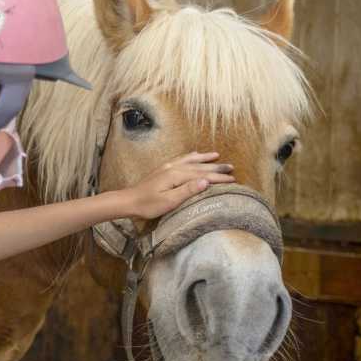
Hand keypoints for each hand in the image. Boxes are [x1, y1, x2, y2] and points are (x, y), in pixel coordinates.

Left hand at [120, 152, 234, 219]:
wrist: (128, 201)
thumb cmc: (148, 205)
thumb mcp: (169, 201)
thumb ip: (188, 190)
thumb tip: (206, 181)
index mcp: (176, 175)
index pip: (203, 175)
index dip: (218, 177)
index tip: (233, 179)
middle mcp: (173, 168)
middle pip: (199, 167)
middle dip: (216, 167)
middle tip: (231, 167)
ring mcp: (167, 167)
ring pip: (191, 160)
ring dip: (204, 158)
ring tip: (217, 155)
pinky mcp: (163, 170)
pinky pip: (181, 159)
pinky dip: (191, 156)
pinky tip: (195, 154)